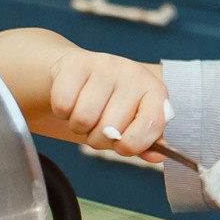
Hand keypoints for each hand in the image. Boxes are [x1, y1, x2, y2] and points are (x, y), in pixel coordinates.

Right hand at [46, 48, 170, 159]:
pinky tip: (72, 102)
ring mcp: (105, 65)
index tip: (123, 146)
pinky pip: (63, 105)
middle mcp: (133, 74)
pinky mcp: (76, 63)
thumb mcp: (134, 121)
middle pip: (110, 129)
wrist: (83, 72)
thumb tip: (157, 157)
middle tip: (98, 126)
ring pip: (83, 119)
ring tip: (85, 115)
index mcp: (154, 91)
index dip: (135, 144)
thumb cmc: (113, 103)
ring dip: (78, 127)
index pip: (152, 123)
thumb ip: (146, 142)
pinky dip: (62, 113)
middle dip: (98, 138)